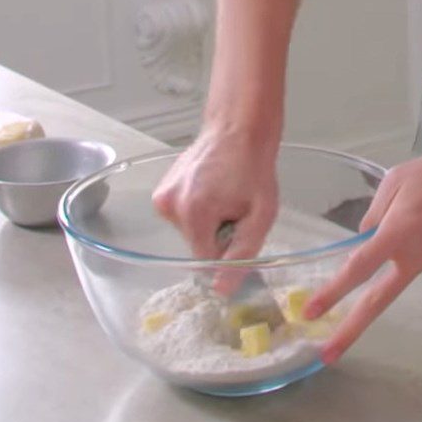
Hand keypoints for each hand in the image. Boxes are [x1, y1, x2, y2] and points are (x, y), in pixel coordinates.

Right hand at [153, 126, 278, 276]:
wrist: (237, 130)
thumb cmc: (253, 168)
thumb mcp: (261, 215)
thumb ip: (242, 255)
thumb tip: (221, 290)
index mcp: (194, 213)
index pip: (206, 261)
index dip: (228, 252)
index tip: (241, 230)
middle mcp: (170, 206)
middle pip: (196, 245)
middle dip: (217, 235)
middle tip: (236, 209)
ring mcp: (162, 197)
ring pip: (189, 232)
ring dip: (208, 223)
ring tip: (224, 195)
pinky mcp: (161, 192)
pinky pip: (182, 217)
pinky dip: (198, 211)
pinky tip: (211, 190)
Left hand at [305, 137, 421, 362]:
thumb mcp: (398, 178)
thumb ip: (376, 212)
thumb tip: (363, 239)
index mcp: (397, 233)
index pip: (357, 269)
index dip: (332, 292)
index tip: (310, 313)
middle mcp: (417, 258)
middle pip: (377, 301)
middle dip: (350, 330)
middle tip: (327, 354)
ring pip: (409, 263)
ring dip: (411, 245)